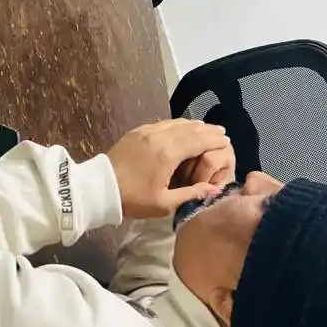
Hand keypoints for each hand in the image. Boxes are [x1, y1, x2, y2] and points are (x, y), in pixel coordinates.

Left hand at [107, 119, 233, 218]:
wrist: (100, 187)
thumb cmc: (134, 198)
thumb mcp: (165, 203)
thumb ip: (192, 195)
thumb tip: (215, 190)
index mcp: (168, 153)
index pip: (197, 141)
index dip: (213, 139)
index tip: (225, 138)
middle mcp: (159, 136)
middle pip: (188, 128)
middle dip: (206, 129)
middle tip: (220, 130)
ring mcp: (146, 131)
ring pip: (174, 123)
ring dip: (191, 125)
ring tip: (203, 127)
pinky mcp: (136, 132)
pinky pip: (161, 124)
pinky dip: (175, 124)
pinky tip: (179, 128)